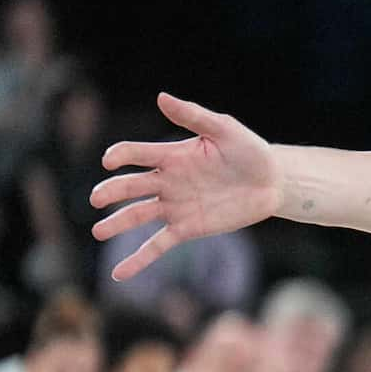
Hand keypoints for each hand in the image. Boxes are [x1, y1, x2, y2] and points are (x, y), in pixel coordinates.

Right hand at [91, 94, 281, 281]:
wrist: (273, 183)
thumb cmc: (250, 151)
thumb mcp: (224, 129)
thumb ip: (194, 116)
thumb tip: (161, 96)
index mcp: (172, 155)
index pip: (137, 154)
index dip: (122, 155)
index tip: (111, 161)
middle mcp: (167, 181)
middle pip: (132, 186)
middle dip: (113, 192)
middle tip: (97, 199)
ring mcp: (175, 206)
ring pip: (138, 215)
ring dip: (117, 223)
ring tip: (98, 231)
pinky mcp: (187, 228)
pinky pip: (158, 244)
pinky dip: (139, 259)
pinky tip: (119, 274)